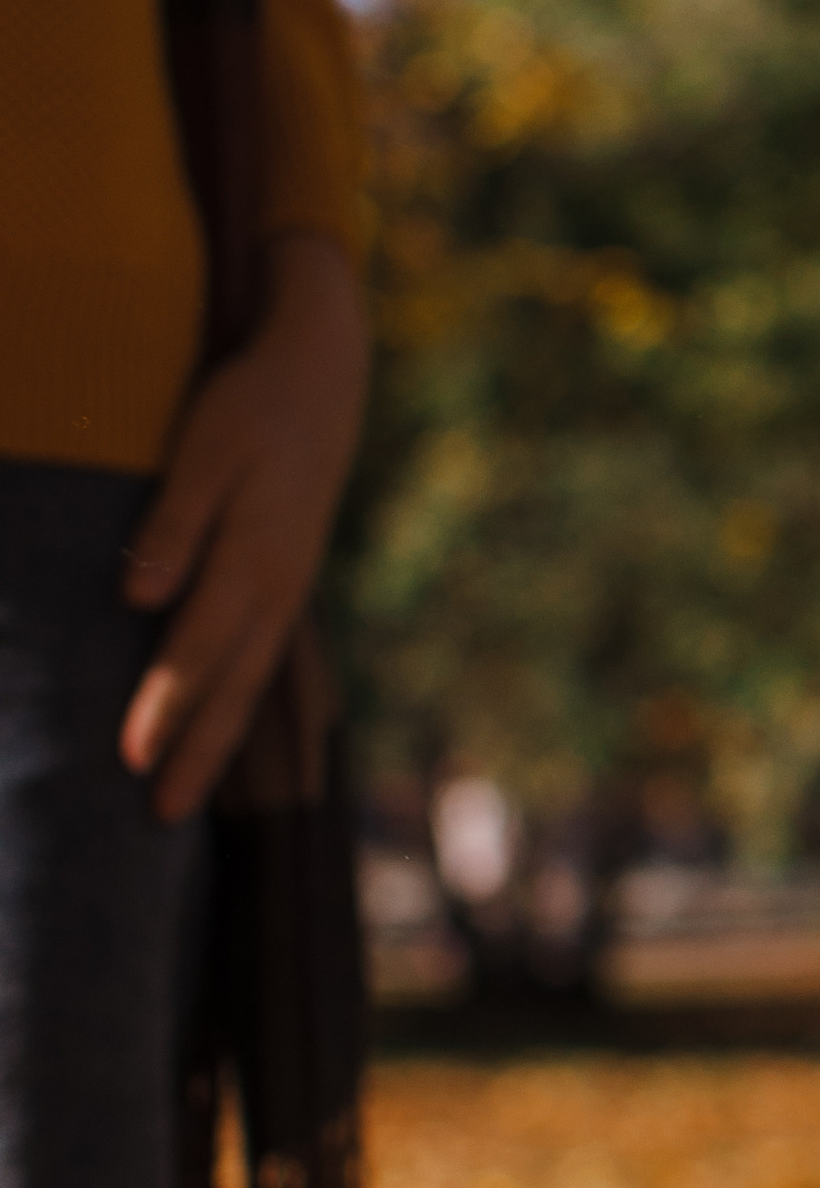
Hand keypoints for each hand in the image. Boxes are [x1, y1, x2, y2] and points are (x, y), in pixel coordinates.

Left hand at [120, 229, 369, 820]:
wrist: (323, 372)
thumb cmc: (251, 405)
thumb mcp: (204, 450)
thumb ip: (173, 525)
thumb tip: (140, 600)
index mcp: (254, 561)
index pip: (197, 650)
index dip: (162, 707)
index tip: (129, 761)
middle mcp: (277, 588)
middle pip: (232, 686)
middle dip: (195, 751)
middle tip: (160, 815)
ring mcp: (288, 587)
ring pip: (251, 680)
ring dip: (217, 740)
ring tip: (182, 795)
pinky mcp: (286, 578)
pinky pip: (261, 659)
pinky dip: (236, 703)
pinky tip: (219, 725)